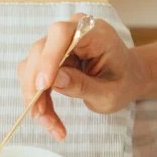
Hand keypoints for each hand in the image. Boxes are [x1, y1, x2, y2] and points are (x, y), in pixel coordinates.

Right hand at [17, 14, 146, 140]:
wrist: (125, 79)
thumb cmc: (122, 83)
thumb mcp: (109, 93)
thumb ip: (83, 85)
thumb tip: (55, 80)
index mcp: (94, 33)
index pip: (61, 34)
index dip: (49, 57)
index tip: (43, 86)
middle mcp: (71, 32)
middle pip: (39, 51)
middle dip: (36, 86)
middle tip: (40, 115)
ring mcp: (57, 44)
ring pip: (31, 66)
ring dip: (34, 97)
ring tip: (49, 123)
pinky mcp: (48, 58)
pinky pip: (32, 76)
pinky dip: (36, 99)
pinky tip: (47, 117)